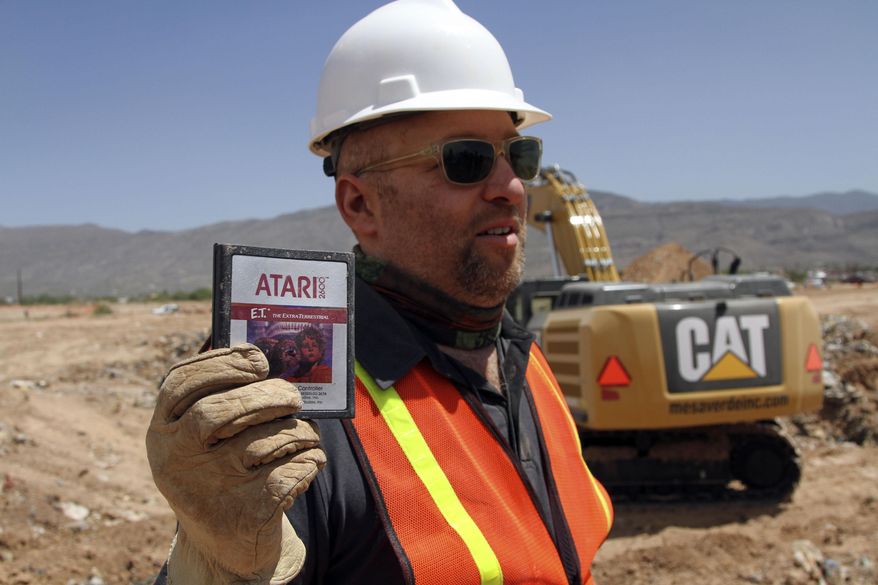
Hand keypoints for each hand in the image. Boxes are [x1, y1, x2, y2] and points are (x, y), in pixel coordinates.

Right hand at [146, 344, 325, 583]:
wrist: (225, 547)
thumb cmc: (222, 472)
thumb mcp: (205, 440)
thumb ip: (225, 399)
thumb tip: (268, 357)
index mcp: (162, 431)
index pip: (180, 383)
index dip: (223, 364)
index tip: (257, 360)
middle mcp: (176, 460)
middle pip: (220, 411)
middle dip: (266, 395)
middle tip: (292, 396)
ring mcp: (207, 490)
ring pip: (264, 442)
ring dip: (298, 431)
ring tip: (306, 433)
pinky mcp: (244, 517)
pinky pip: (290, 472)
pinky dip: (309, 460)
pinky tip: (310, 461)